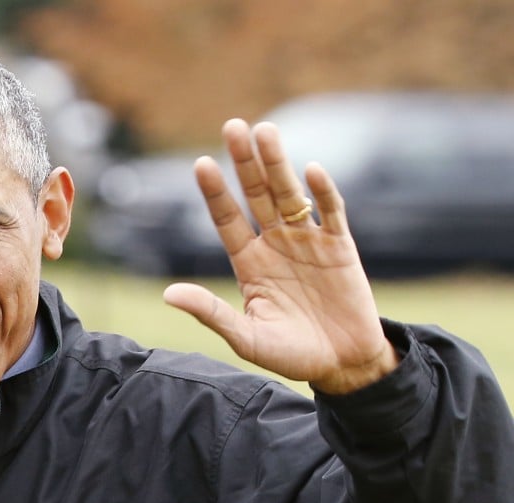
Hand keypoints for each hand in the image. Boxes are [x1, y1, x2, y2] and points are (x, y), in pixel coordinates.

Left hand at [163, 119, 396, 393]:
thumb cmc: (292, 354)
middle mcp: (276, 243)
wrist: (344, 365)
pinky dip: (324, 192)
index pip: (227, 219)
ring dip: (279, 164)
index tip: (201, 163)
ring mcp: (308, 241)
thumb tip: (169, 295)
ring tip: (266, 131)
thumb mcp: (247, 337)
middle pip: (257, 195)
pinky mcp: (341, 246)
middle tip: (234, 126)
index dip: (215, 192)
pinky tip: (311, 171)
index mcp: (250, 262)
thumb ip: (212, 313)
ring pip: (291, 194)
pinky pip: (331, 212)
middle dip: (245, 162)